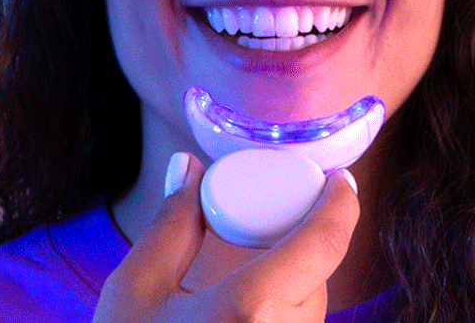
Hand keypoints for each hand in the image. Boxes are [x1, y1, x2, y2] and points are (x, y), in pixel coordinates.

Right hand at [93, 153, 359, 322]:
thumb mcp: (134, 292)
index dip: (340, 204)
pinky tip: (239, 321)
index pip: (323, 243)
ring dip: (289, 290)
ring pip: (310, 315)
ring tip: (237, 287)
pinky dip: (279, 320)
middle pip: (316, 280)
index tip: (339, 180)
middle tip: (262, 228)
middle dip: (296, 248)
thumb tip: (188, 167)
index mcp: (249, 311)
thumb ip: (171, 223)